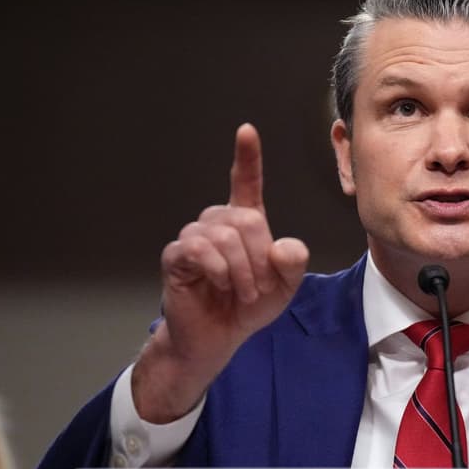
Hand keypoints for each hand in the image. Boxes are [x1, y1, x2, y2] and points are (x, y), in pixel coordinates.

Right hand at [133, 123, 308, 422]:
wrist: (217, 338)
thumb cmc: (247, 307)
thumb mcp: (284, 287)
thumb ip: (293, 264)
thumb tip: (285, 246)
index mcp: (244, 223)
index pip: (244, 183)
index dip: (246, 157)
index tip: (246, 131)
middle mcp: (217, 223)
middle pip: (246, 219)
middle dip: (260, 258)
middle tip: (258, 288)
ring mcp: (194, 237)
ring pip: (224, 236)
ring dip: (241, 270)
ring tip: (241, 293)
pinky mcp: (176, 256)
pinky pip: (199, 249)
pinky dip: (218, 270)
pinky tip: (220, 284)